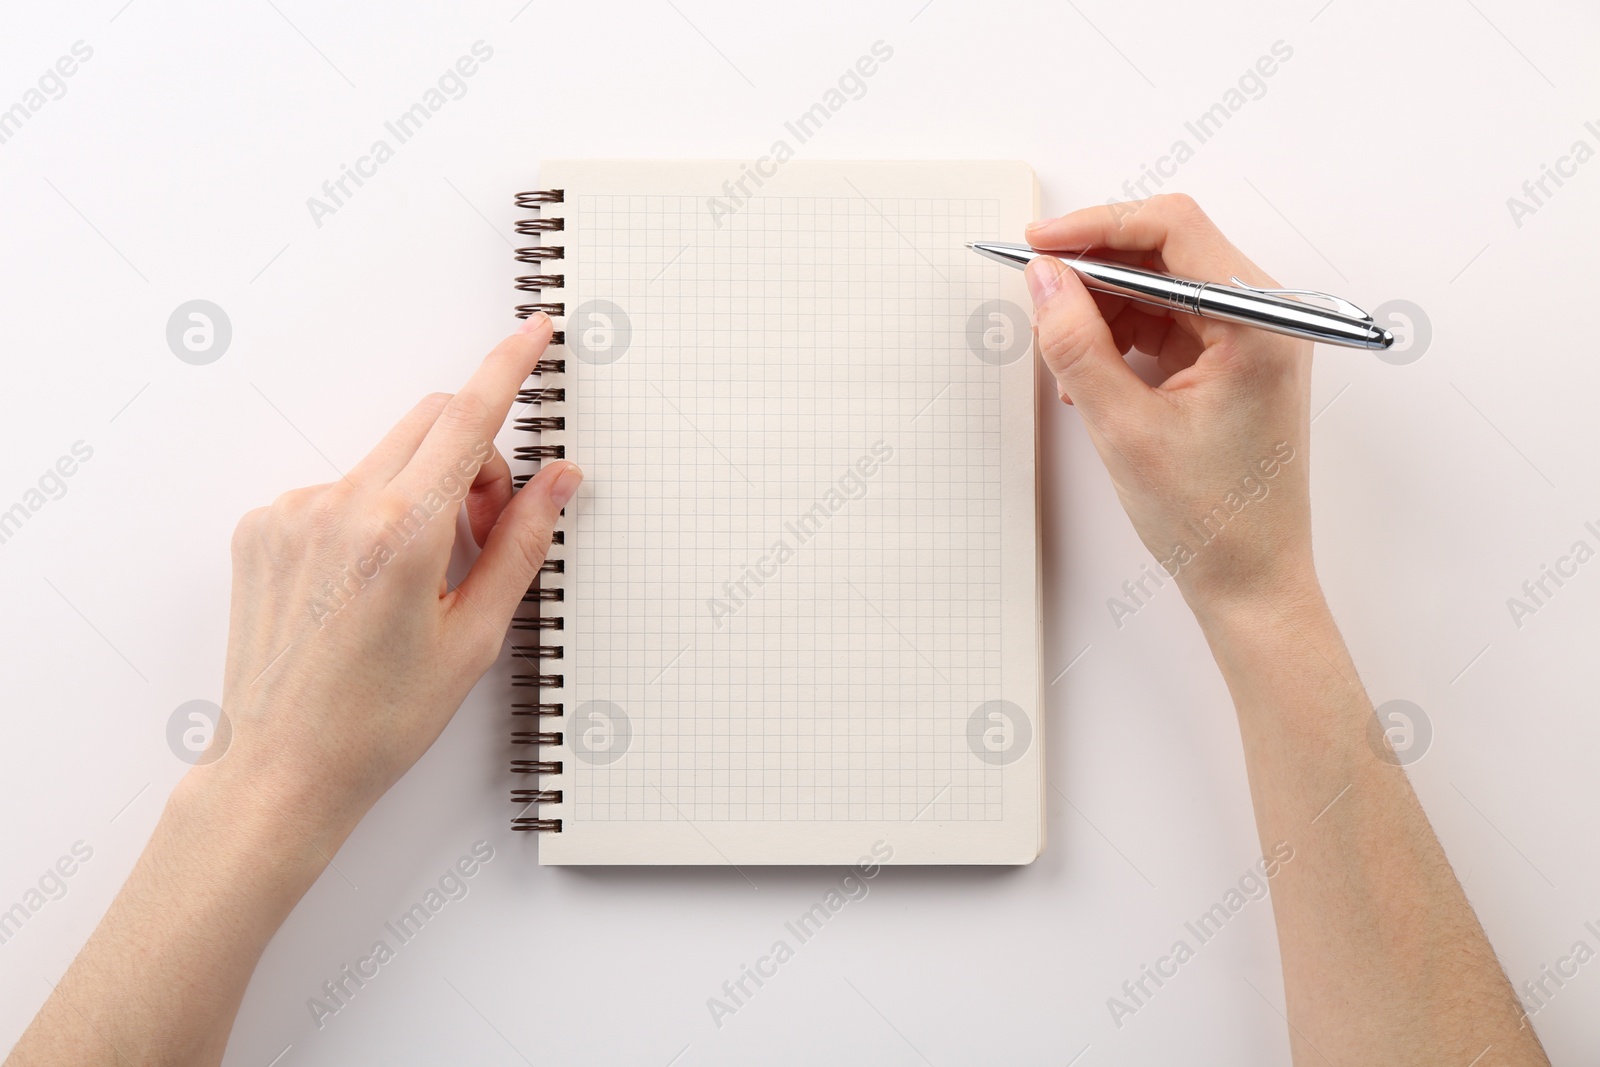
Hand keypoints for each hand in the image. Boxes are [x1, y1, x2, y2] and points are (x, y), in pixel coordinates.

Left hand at [201, 314, 579, 840]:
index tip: (534, 334)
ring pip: (385, 459)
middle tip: (488, 527)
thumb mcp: (475, 637)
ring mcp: (291, 512)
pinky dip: (369, 514)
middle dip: (475, 457)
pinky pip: (336, 488)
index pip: (469, 418)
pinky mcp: (261, 526)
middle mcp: (339, 506)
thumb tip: (560, 480)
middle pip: (430, 425)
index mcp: (401, 533)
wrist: (280, 768)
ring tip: (422, 573)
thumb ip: (521, 544)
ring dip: (422, 488)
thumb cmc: (380, 720)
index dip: (508, 368)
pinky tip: (367, 583)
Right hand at [1025, 194, 1314, 611]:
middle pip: (1168, 250)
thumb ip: (1077, 344)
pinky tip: (1089, 372)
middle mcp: (1266, 318)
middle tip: (1037, 290)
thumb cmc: (1210, 519)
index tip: (1039, 242)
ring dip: (1105, 307)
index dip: (1097, 226)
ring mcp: (1251, 339)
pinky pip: (1168, 322)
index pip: (1174, 230)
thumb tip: (1043, 279)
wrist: (1250, 581)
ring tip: (1063, 352)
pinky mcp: (1232, 362)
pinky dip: (1123, 336)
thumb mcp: (1123, 428)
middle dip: (1096, 267)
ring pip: (1162, 286)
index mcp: (1259, 323)